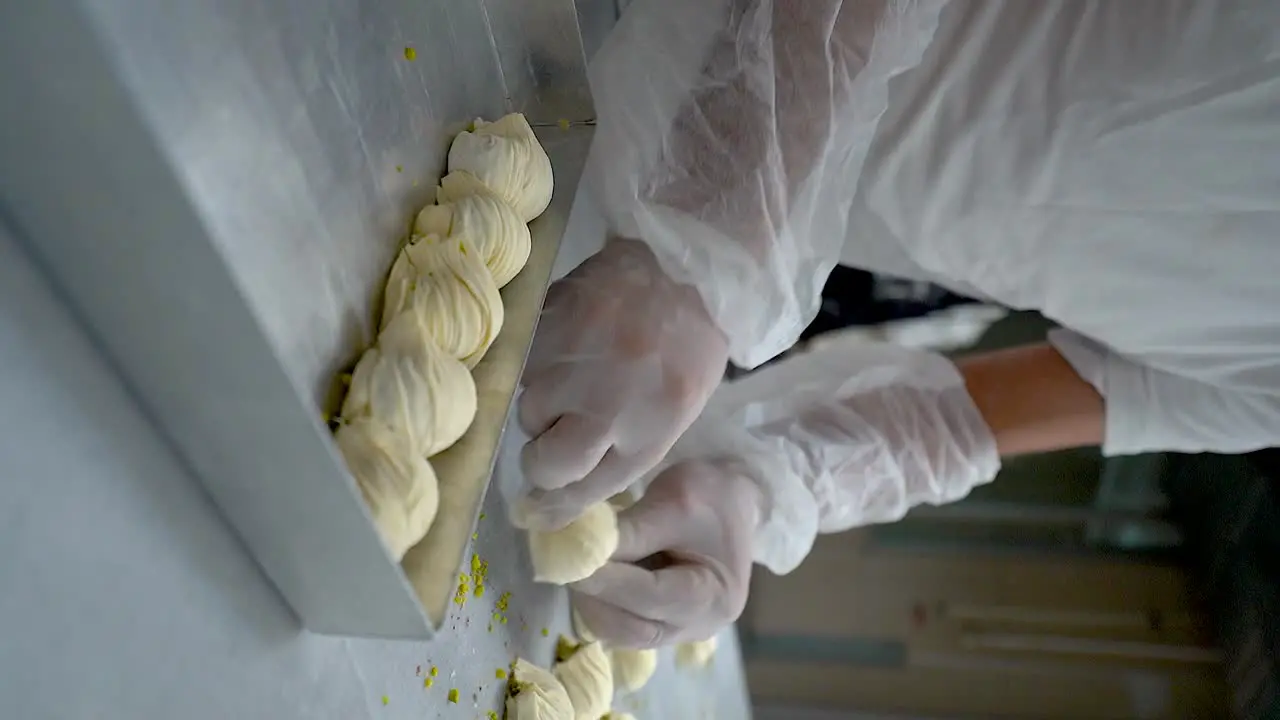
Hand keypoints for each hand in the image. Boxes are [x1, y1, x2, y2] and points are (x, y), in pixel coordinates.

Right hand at [517, 239, 728, 529]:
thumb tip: (550, 497)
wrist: (689, 270)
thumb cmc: (686, 350)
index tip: (536, 505)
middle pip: (542, 463)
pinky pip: (523, 362)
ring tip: (579, 370)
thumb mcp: (670, 416)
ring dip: (545, 400)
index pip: (579, 494)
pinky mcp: (550, 325)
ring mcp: (574, 365)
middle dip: (545, 453)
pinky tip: (570, 340)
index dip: (553, 503)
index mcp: (646, 438)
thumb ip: (616, 454)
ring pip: (528, 409)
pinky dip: (538, 358)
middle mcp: (605, 409)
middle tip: (562, 427)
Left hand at [569, 460, 760, 647]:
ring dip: (591, 602)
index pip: (652, 596)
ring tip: (572, 565)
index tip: (569, 559)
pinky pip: (623, 623)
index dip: (607, 581)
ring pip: (621, 631)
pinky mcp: (661, 622)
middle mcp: (700, 624)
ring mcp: (680, 629)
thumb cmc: (710, 495)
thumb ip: (628, 533)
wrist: (732, 499)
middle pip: (634, 628)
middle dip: (594, 597)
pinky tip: (588, 572)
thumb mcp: (672, 503)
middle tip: (563, 563)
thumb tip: (575, 550)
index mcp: (714, 596)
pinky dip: (600, 601)